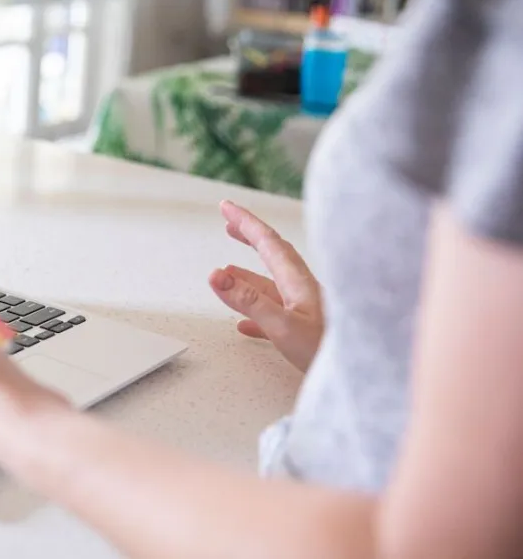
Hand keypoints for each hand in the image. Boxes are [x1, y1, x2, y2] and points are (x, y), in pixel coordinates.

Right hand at [208, 201, 323, 371]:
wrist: (365, 374)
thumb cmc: (329, 350)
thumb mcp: (283, 326)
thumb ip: (249, 301)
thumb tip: (217, 275)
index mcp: (298, 281)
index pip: (267, 242)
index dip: (245, 222)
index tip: (226, 207)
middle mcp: (302, 290)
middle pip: (272, 254)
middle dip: (249, 236)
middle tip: (229, 224)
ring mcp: (305, 309)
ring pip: (271, 284)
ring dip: (247, 274)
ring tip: (227, 272)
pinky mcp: (305, 331)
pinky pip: (274, 313)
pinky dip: (255, 312)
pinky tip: (244, 324)